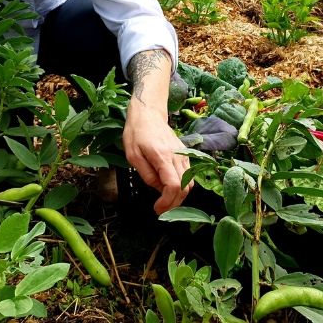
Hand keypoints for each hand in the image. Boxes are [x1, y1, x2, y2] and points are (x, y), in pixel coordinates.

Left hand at [123, 97, 191, 214]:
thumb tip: (158, 189)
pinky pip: (188, 175)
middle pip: (185, 187)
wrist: (148, 114)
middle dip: (175, 203)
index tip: (157, 209)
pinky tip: (168, 187)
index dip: (167, 202)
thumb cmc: (137, 133)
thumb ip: (146, 174)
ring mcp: (183, 154)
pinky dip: (181, 186)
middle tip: (162, 209)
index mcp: (162, 156)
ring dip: (179, 196)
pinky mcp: (185, 154)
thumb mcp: (133, 155)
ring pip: (190, 183)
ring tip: (165, 201)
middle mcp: (177, 156)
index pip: (173, 185)